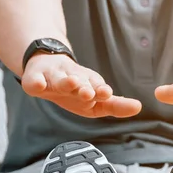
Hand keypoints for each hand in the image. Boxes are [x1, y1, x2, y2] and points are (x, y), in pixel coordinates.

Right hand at [21, 53, 141, 117]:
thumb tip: (139, 107)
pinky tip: (40, 86)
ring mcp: (54, 78)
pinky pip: (33, 82)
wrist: (47, 65)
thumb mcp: (96, 100)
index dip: (102, 91)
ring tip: (71, 83)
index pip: (98, 89)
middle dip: (85, 87)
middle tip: (89, 93)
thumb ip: (116, 105)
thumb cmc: (76, 88)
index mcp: (89, 85)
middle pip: (80, 83)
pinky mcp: (36, 78)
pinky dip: (36, 83)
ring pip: (60, 80)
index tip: (107, 92)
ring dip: (66, 82)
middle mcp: (73, 79)